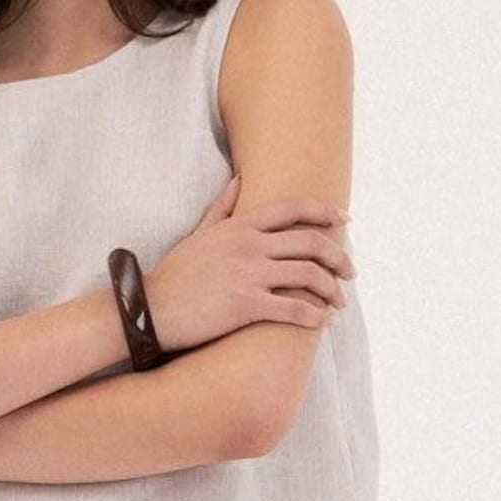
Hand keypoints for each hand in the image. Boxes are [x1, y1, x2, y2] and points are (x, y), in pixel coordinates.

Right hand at [143, 176, 354, 354]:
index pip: (294, 208)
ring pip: (309, 275)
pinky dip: (315, 316)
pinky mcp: (247, 306)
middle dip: (339, 257)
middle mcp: (248, 245)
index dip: (325, 211)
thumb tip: (241, 180)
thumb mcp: (198, 234)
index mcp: (240, 225)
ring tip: (339, 302)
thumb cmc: (175, 275)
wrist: (150, 310)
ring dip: (332, 290)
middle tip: (350, 272)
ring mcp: (249, 274)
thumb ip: (222, 207)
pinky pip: (295, 308)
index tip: (345, 220)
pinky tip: (322, 321)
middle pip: (311, 242)